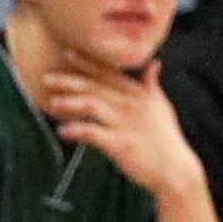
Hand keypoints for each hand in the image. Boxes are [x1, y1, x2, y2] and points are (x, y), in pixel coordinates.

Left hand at [35, 55, 205, 198]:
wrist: (175, 168)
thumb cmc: (166, 137)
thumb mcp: (161, 105)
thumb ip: (151, 84)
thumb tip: (155, 62)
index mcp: (137, 94)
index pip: (109, 73)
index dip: (87, 62)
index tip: (68, 53)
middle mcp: (130, 105)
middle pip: (95, 87)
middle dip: (69, 81)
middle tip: (47, 78)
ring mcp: (125, 124)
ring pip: (91, 105)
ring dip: (70, 103)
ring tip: (52, 104)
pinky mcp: (121, 144)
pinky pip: (93, 134)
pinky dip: (77, 131)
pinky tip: (62, 131)